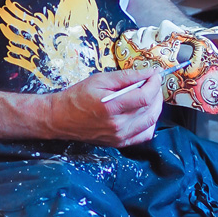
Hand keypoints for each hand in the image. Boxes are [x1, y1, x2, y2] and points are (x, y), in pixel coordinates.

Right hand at [46, 68, 164, 146]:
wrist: (61, 118)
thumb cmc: (78, 96)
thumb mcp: (100, 79)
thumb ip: (126, 77)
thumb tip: (149, 73)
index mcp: (111, 108)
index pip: (144, 96)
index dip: (154, 83)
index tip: (155, 74)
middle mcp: (118, 126)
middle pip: (150, 110)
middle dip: (157, 93)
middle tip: (153, 81)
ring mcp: (120, 137)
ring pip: (151, 122)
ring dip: (155, 106)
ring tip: (150, 94)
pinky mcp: (120, 143)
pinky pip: (145, 134)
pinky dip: (150, 121)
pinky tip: (144, 110)